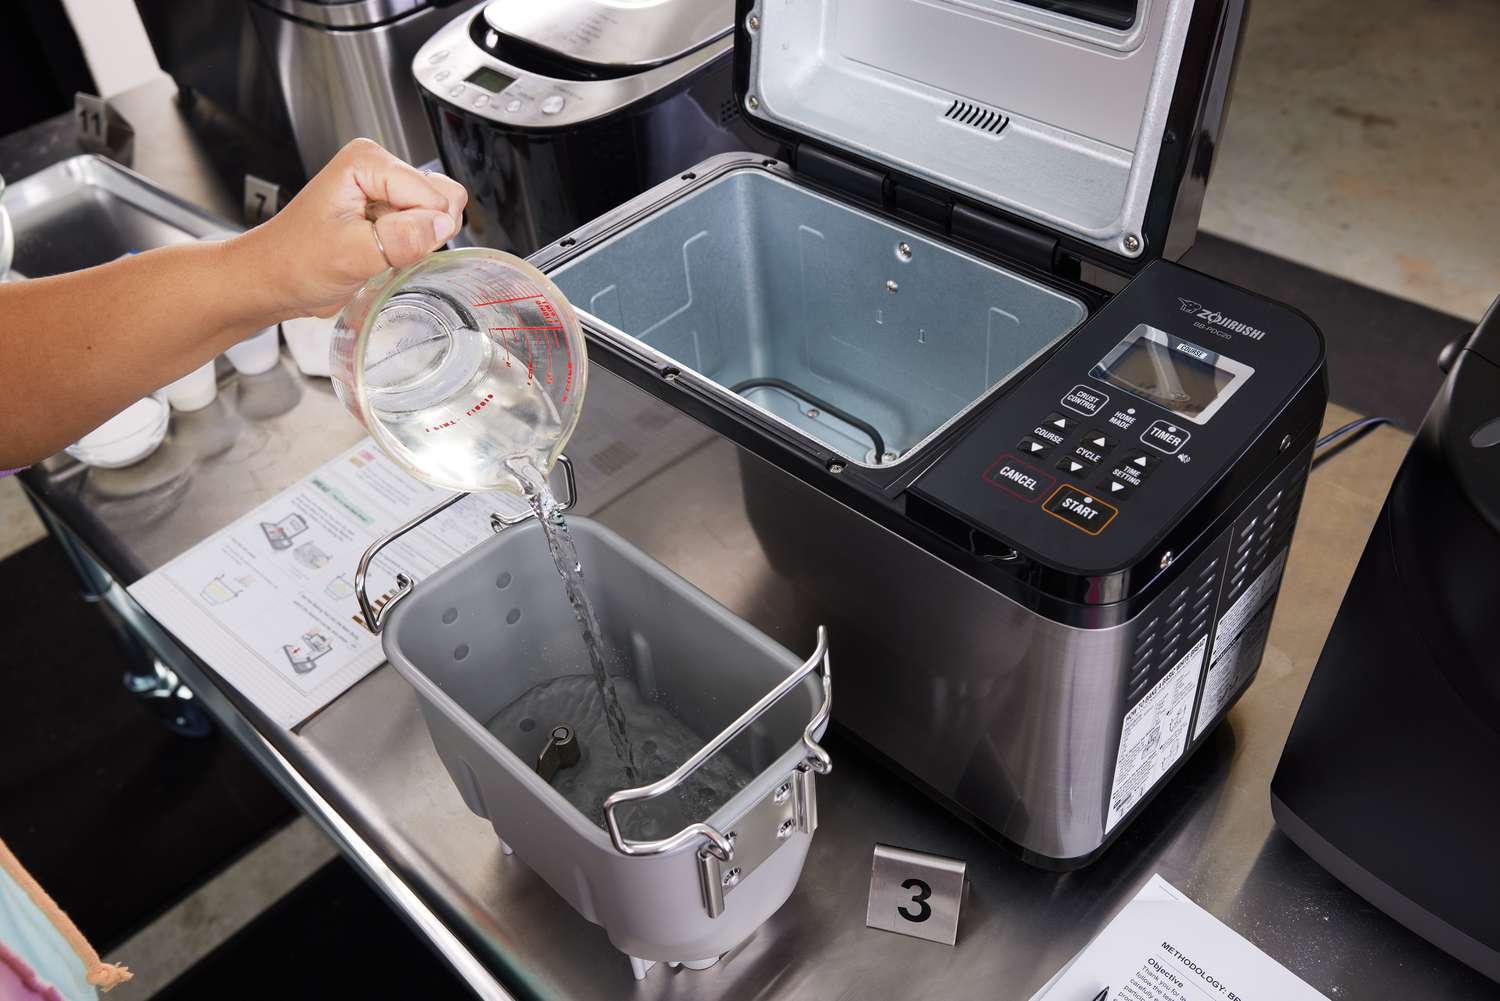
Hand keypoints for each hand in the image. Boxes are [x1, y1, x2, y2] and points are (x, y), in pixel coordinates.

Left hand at [237, 139, 467, 318]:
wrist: (274, 279)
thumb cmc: (296, 261)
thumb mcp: (349, 255)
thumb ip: (400, 239)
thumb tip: (442, 225)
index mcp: (367, 162)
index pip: (431, 195)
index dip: (416, 230)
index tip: (381, 245)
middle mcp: (380, 168)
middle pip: (442, 197)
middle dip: (422, 233)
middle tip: (382, 249)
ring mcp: (386, 190)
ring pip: (440, 214)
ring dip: (417, 242)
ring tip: (378, 250)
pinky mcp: (390, 211)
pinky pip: (427, 227)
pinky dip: (412, 248)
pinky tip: (381, 253)